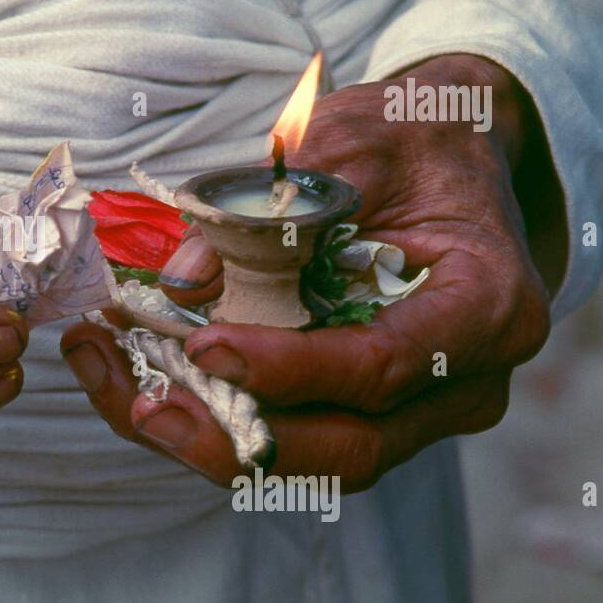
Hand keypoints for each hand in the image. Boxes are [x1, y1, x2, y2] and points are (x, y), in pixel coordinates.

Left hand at [62, 54, 555, 490]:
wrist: (446, 160)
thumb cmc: (412, 143)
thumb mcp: (353, 144)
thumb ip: (280, 210)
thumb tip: (185, 278)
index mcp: (485, 308)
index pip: (384, 366)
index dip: (291, 370)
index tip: (206, 346)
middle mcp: (462, 382)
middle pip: (348, 448)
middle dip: (236, 439)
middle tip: (145, 407)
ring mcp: (416, 410)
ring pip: (308, 459)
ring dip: (205, 434)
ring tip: (118, 388)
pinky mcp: (364, 413)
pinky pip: (287, 435)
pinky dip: (211, 415)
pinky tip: (137, 381)